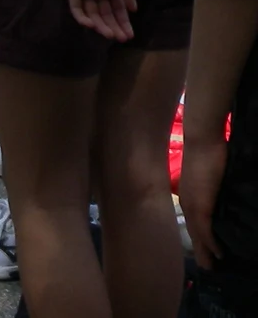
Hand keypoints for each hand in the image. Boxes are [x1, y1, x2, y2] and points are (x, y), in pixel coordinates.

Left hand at [61, 0, 136, 40]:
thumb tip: (134, 9)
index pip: (118, 10)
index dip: (124, 23)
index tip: (130, 36)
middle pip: (105, 15)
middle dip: (113, 27)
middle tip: (120, 39)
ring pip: (92, 13)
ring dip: (99, 24)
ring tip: (108, 34)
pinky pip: (76, 6)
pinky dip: (81, 16)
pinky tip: (89, 24)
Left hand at [183, 132, 228, 268]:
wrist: (202, 140)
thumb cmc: (208, 153)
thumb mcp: (209, 177)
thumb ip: (212, 190)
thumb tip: (221, 199)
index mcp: (188, 196)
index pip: (192, 222)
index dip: (198, 237)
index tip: (204, 250)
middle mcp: (186, 202)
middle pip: (192, 232)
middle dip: (199, 250)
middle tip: (207, 266)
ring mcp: (192, 203)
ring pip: (196, 233)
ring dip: (204, 251)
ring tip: (211, 266)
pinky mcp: (200, 203)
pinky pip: (204, 228)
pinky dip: (210, 242)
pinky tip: (217, 252)